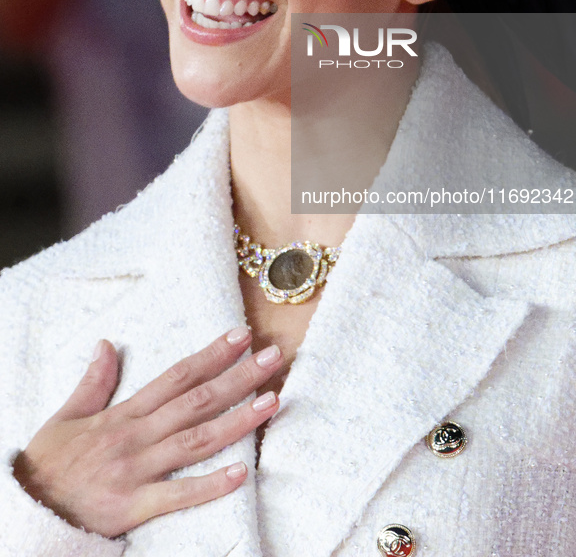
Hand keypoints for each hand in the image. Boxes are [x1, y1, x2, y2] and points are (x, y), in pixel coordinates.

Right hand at [12, 327, 280, 537]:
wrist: (27, 513)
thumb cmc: (49, 466)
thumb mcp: (67, 417)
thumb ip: (93, 382)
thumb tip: (105, 344)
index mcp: (124, 414)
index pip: (176, 376)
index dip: (211, 355)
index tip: (241, 336)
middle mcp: (136, 436)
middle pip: (196, 401)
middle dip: (238, 378)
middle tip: (273, 357)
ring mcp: (137, 471)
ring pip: (196, 440)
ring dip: (237, 421)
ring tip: (272, 402)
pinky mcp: (133, 507)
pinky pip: (178, 494)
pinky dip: (210, 485)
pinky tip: (242, 472)